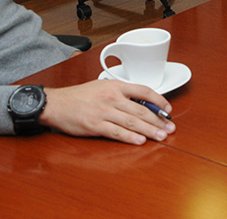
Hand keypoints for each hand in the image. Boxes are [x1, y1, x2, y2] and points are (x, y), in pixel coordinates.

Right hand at [41, 80, 174, 144]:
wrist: (57, 104)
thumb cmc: (79, 96)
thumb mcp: (103, 86)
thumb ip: (121, 93)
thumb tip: (141, 103)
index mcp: (116, 86)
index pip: (144, 91)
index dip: (159, 101)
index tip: (168, 109)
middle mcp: (112, 98)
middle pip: (141, 110)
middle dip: (158, 120)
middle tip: (169, 128)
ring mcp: (104, 112)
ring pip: (132, 122)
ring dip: (149, 130)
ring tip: (161, 136)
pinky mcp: (95, 125)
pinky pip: (116, 132)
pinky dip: (130, 137)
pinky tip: (140, 141)